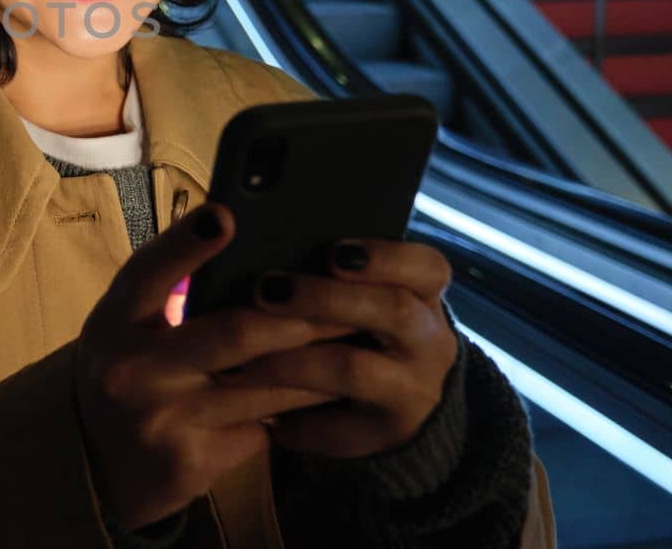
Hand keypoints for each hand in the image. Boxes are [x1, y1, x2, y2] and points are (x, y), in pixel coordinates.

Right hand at [73, 204, 355, 529]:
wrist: (97, 461)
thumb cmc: (129, 369)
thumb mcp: (129, 324)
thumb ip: (169, 289)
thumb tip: (242, 242)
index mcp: (114, 321)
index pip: (148, 272)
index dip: (186, 243)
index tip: (226, 216)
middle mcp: (131, 369)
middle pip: (235, 333)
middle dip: (303, 317)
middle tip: (349, 301)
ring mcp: (161, 419)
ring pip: (265, 388)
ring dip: (318, 367)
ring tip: (356, 344)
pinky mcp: (190, 462)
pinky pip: (259, 430)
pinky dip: (290, 413)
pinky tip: (320, 397)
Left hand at [219, 238, 458, 458]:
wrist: (396, 407)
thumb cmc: (360, 326)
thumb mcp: (364, 295)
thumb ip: (333, 271)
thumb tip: (262, 238)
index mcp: (424, 295)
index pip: (427, 267)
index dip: (384, 257)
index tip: (334, 251)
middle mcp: (429, 342)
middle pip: (392, 311)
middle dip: (324, 298)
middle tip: (266, 289)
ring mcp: (413, 392)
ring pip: (354, 370)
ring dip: (293, 360)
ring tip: (243, 357)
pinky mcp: (386, 434)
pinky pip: (338, 427)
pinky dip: (298, 421)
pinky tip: (262, 415)